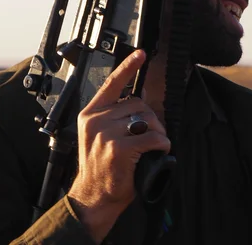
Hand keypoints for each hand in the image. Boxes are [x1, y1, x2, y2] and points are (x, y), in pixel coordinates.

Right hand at [67, 49, 170, 243]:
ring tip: (151, 147)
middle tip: (149, 138)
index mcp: (90, 114)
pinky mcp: (118, 148)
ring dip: (157, 133)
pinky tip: (157, 152)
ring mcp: (105, 134)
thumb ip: (113, 117)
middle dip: (150, 119)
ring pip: (147, 120)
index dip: (128, 67)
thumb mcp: (98, 136)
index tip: (140, 54)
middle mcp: (95, 120)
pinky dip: (161, 144)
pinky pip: (151, 137)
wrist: (93, 197)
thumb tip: (140, 103)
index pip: (111, 84)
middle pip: (137, 104)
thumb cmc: (101, 169)